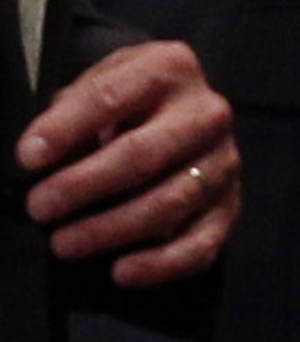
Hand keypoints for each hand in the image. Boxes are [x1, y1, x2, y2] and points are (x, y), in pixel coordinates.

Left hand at [21, 39, 239, 287]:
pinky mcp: (229, 206)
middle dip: (86, 184)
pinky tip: (121, 272)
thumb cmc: (122, 101)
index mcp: (170, 69)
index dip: (67, 128)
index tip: (28, 158)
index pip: (113, 96)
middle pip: (145, 153)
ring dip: (112, 228)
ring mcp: (224, 161)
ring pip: (172, 201)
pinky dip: (162, 263)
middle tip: (40, 207)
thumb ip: (70, 114)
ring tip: (64, 244)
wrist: (175, 108)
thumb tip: (40, 158)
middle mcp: (208, 112)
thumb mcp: (97, 85)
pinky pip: (202, 243)